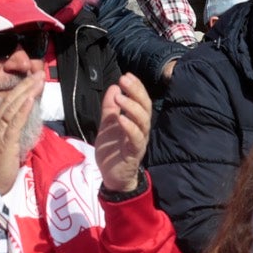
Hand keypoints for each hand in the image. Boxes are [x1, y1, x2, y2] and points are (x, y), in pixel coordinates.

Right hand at [0, 70, 44, 191]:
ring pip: (12, 108)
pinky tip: (31, 99)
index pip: (6, 102)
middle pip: (9, 100)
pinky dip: (23, 110)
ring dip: (26, 93)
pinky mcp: (5, 143)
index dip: (20, 88)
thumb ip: (11, 128)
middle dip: (25, 85)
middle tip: (39, 72)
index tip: (33, 77)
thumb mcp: (4, 142)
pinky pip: (14, 124)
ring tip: (38, 81)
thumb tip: (24, 116)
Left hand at [93, 74, 151, 194]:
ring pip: (142, 121)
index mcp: (136, 121)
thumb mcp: (108, 125)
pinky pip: (135, 138)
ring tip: (120, 98)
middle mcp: (141, 129)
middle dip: (136, 92)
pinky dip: (129, 127)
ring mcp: (139, 140)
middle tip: (124, 80)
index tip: (126, 75)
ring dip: (132, 107)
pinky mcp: (134, 153)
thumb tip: (114, 87)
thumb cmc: (113, 150)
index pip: (140, 100)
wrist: (112, 176)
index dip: (136, 87)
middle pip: (145, 107)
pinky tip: (121, 118)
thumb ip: (110, 108)